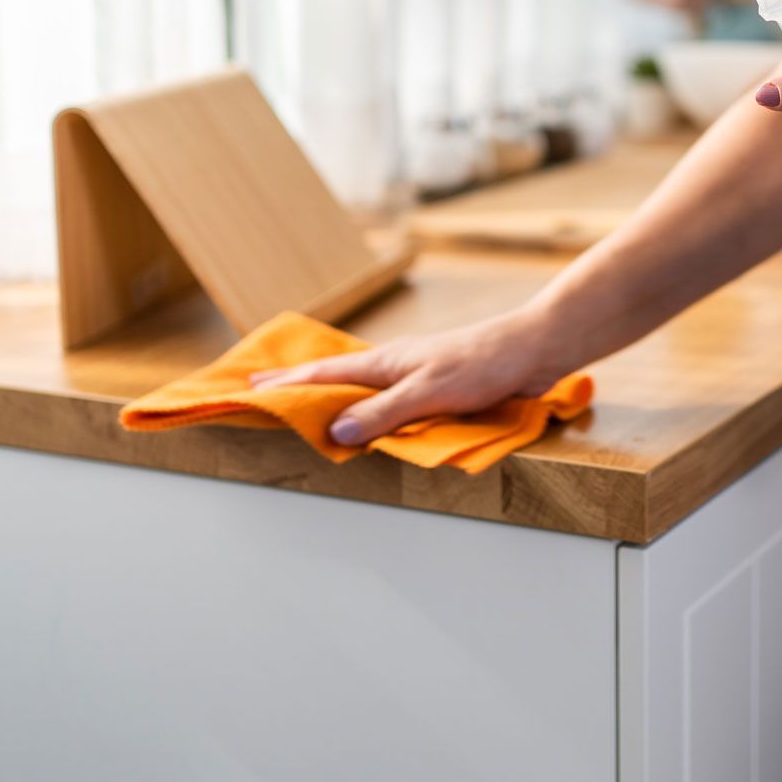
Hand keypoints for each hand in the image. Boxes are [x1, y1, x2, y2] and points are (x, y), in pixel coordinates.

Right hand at [248, 306, 575, 445]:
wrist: (531, 349)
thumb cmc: (483, 363)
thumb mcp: (429, 391)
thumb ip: (385, 412)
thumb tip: (336, 432)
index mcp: (385, 363)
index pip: (324, 376)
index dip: (286, 384)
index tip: (249, 387)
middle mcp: (394, 365)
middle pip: (335, 377)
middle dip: (297, 383)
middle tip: (261, 387)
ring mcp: (414, 373)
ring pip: (360, 386)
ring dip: (330, 393)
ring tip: (304, 401)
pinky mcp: (436, 385)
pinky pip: (388, 397)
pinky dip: (366, 404)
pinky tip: (369, 412)